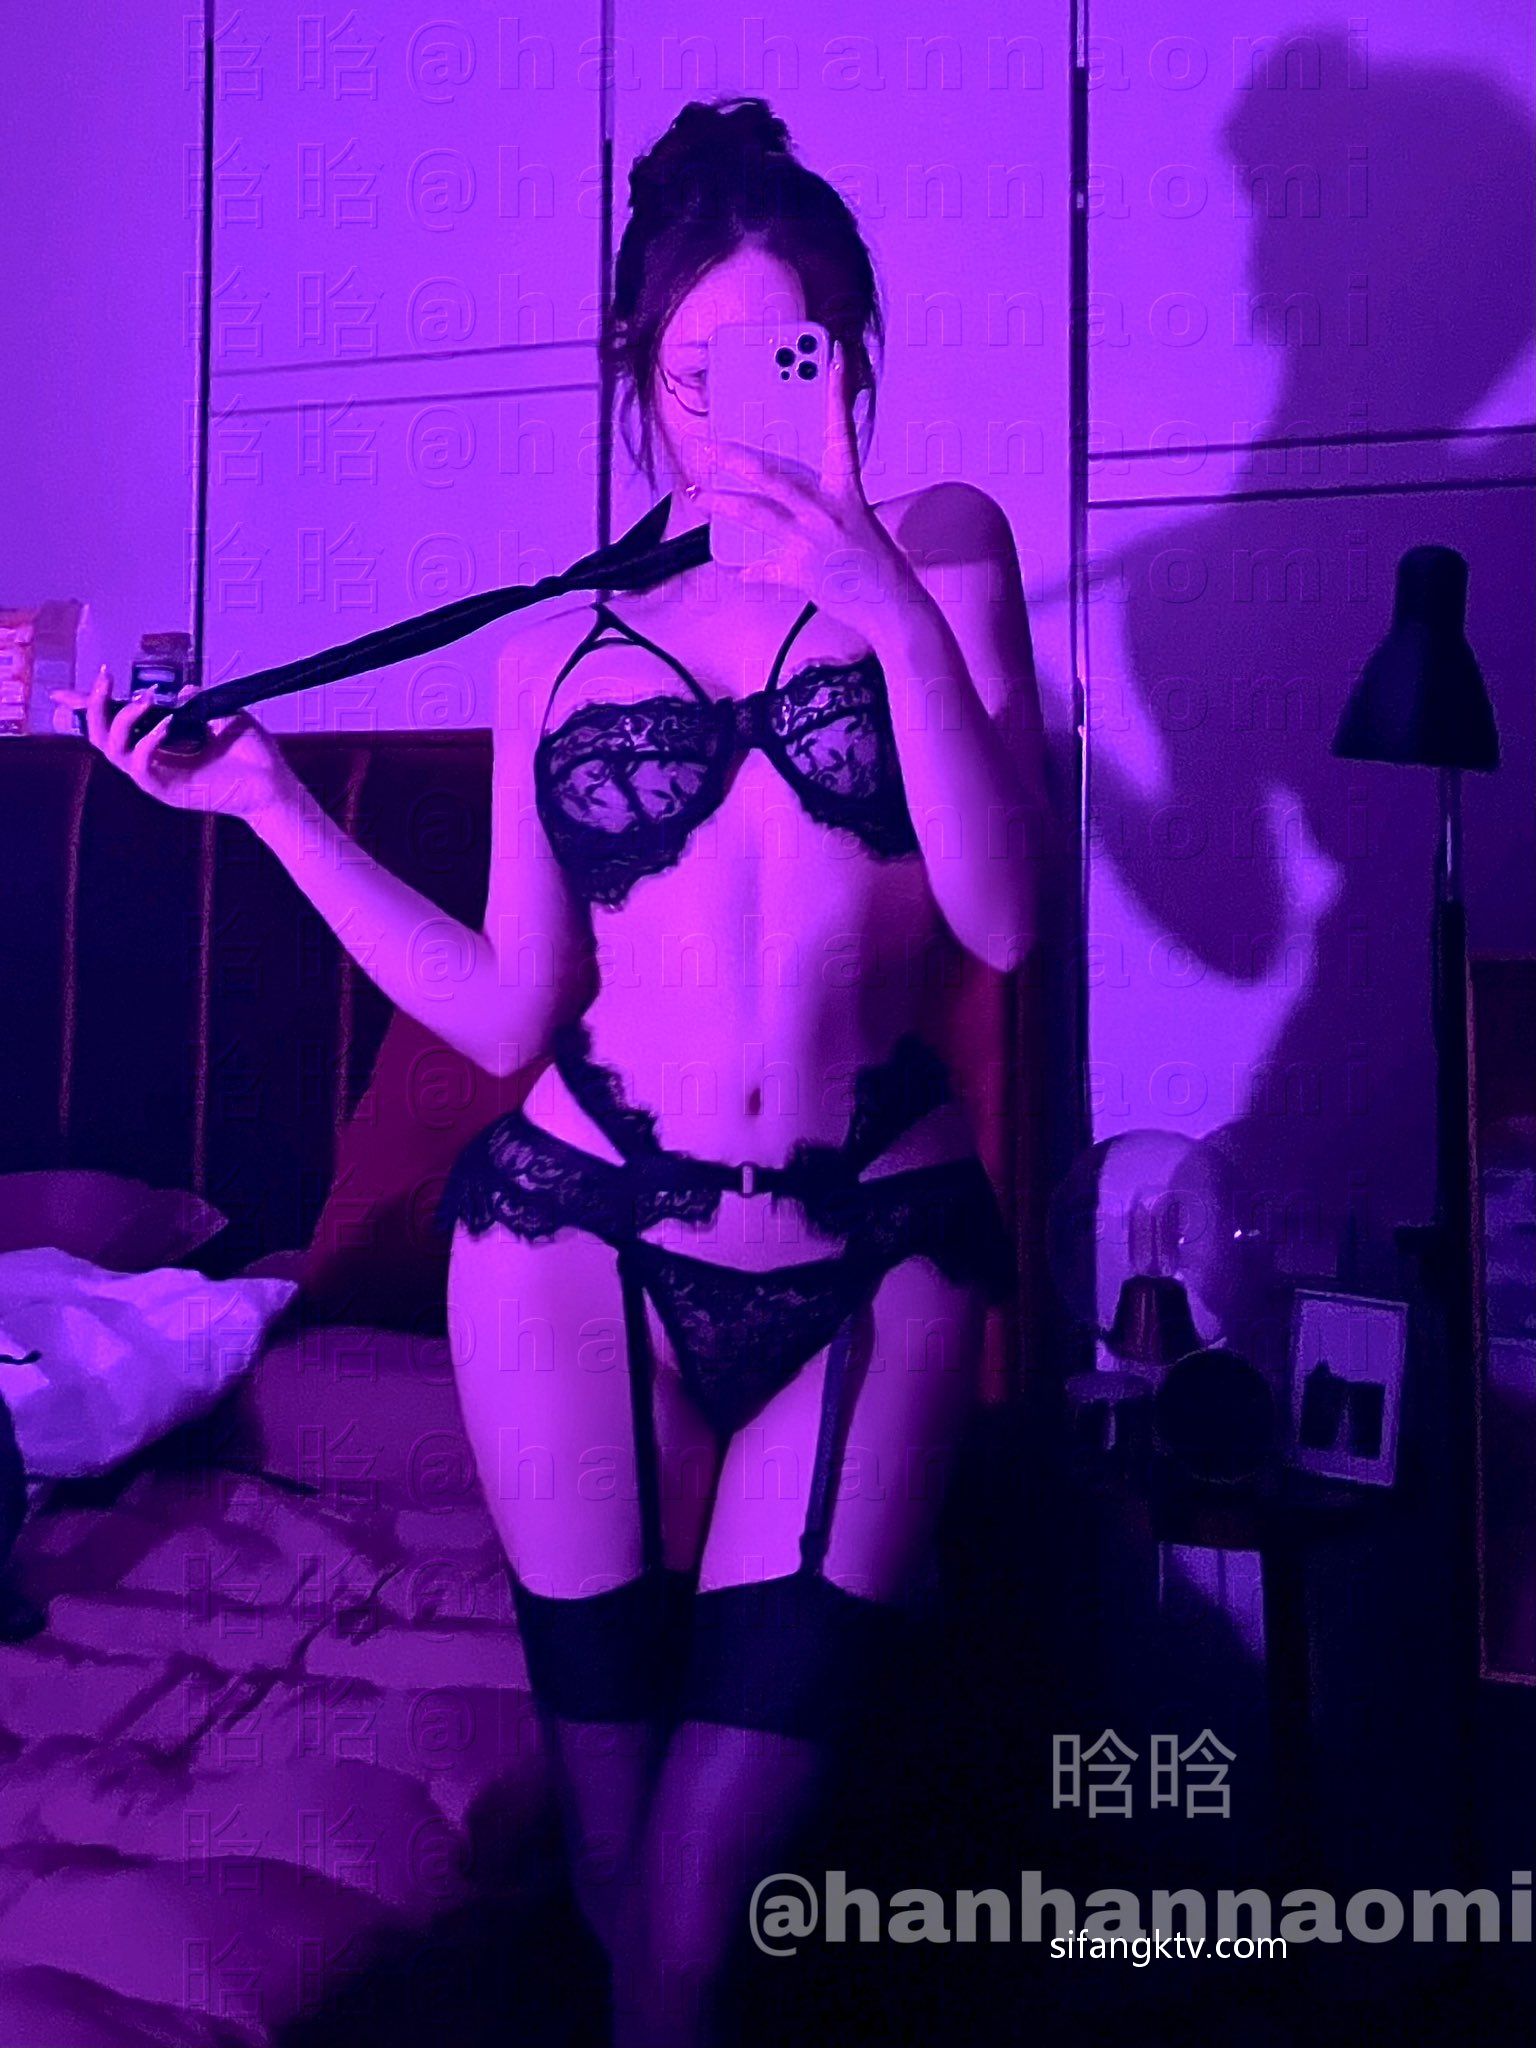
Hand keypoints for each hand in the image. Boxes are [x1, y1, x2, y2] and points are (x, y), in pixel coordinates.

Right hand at [50, 666, 299, 824]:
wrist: (276, 785)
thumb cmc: (254, 757)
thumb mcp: (227, 718)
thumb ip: (202, 703)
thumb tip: (184, 690)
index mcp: (161, 746)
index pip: (117, 725)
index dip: (95, 704)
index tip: (97, 677)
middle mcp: (153, 762)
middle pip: (102, 737)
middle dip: (95, 705)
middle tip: (106, 681)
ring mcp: (158, 779)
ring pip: (113, 752)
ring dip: (123, 721)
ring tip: (146, 702)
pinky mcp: (168, 793)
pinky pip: (141, 769)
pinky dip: (147, 744)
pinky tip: (166, 726)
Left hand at [696, 342, 911, 628]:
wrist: (893, 608)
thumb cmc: (873, 562)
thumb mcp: (855, 520)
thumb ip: (822, 501)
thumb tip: (786, 490)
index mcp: (848, 491)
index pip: (842, 433)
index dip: (838, 394)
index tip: (832, 357)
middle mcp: (829, 511)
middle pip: (775, 475)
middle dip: (737, 458)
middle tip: (709, 445)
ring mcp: (813, 541)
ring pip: (757, 514)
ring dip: (723, 504)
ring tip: (699, 494)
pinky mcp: (801, 572)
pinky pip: (762, 568)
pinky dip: (745, 568)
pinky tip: (729, 566)